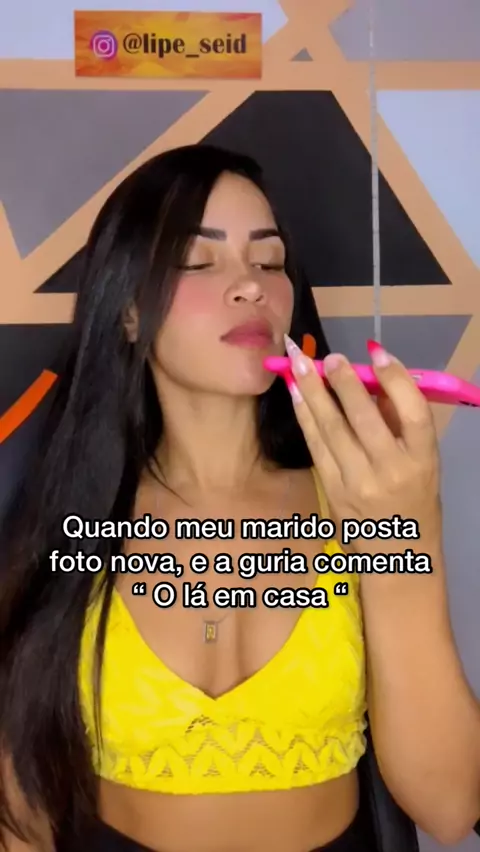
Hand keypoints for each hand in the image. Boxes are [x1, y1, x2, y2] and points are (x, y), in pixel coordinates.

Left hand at [284, 336, 441, 555]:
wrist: (398, 552)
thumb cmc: (415, 496)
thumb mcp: (423, 460)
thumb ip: (400, 422)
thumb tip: (369, 378)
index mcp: (423, 459)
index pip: (412, 413)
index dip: (395, 380)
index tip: (377, 353)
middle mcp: (391, 471)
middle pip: (364, 417)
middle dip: (342, 382)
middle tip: (328, 356)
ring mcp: (357, 483)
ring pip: (331, 429)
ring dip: (313, 393)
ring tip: (300, 364)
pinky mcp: (332, 490)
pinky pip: (315, 446)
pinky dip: (304, 417)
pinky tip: (296, 395)